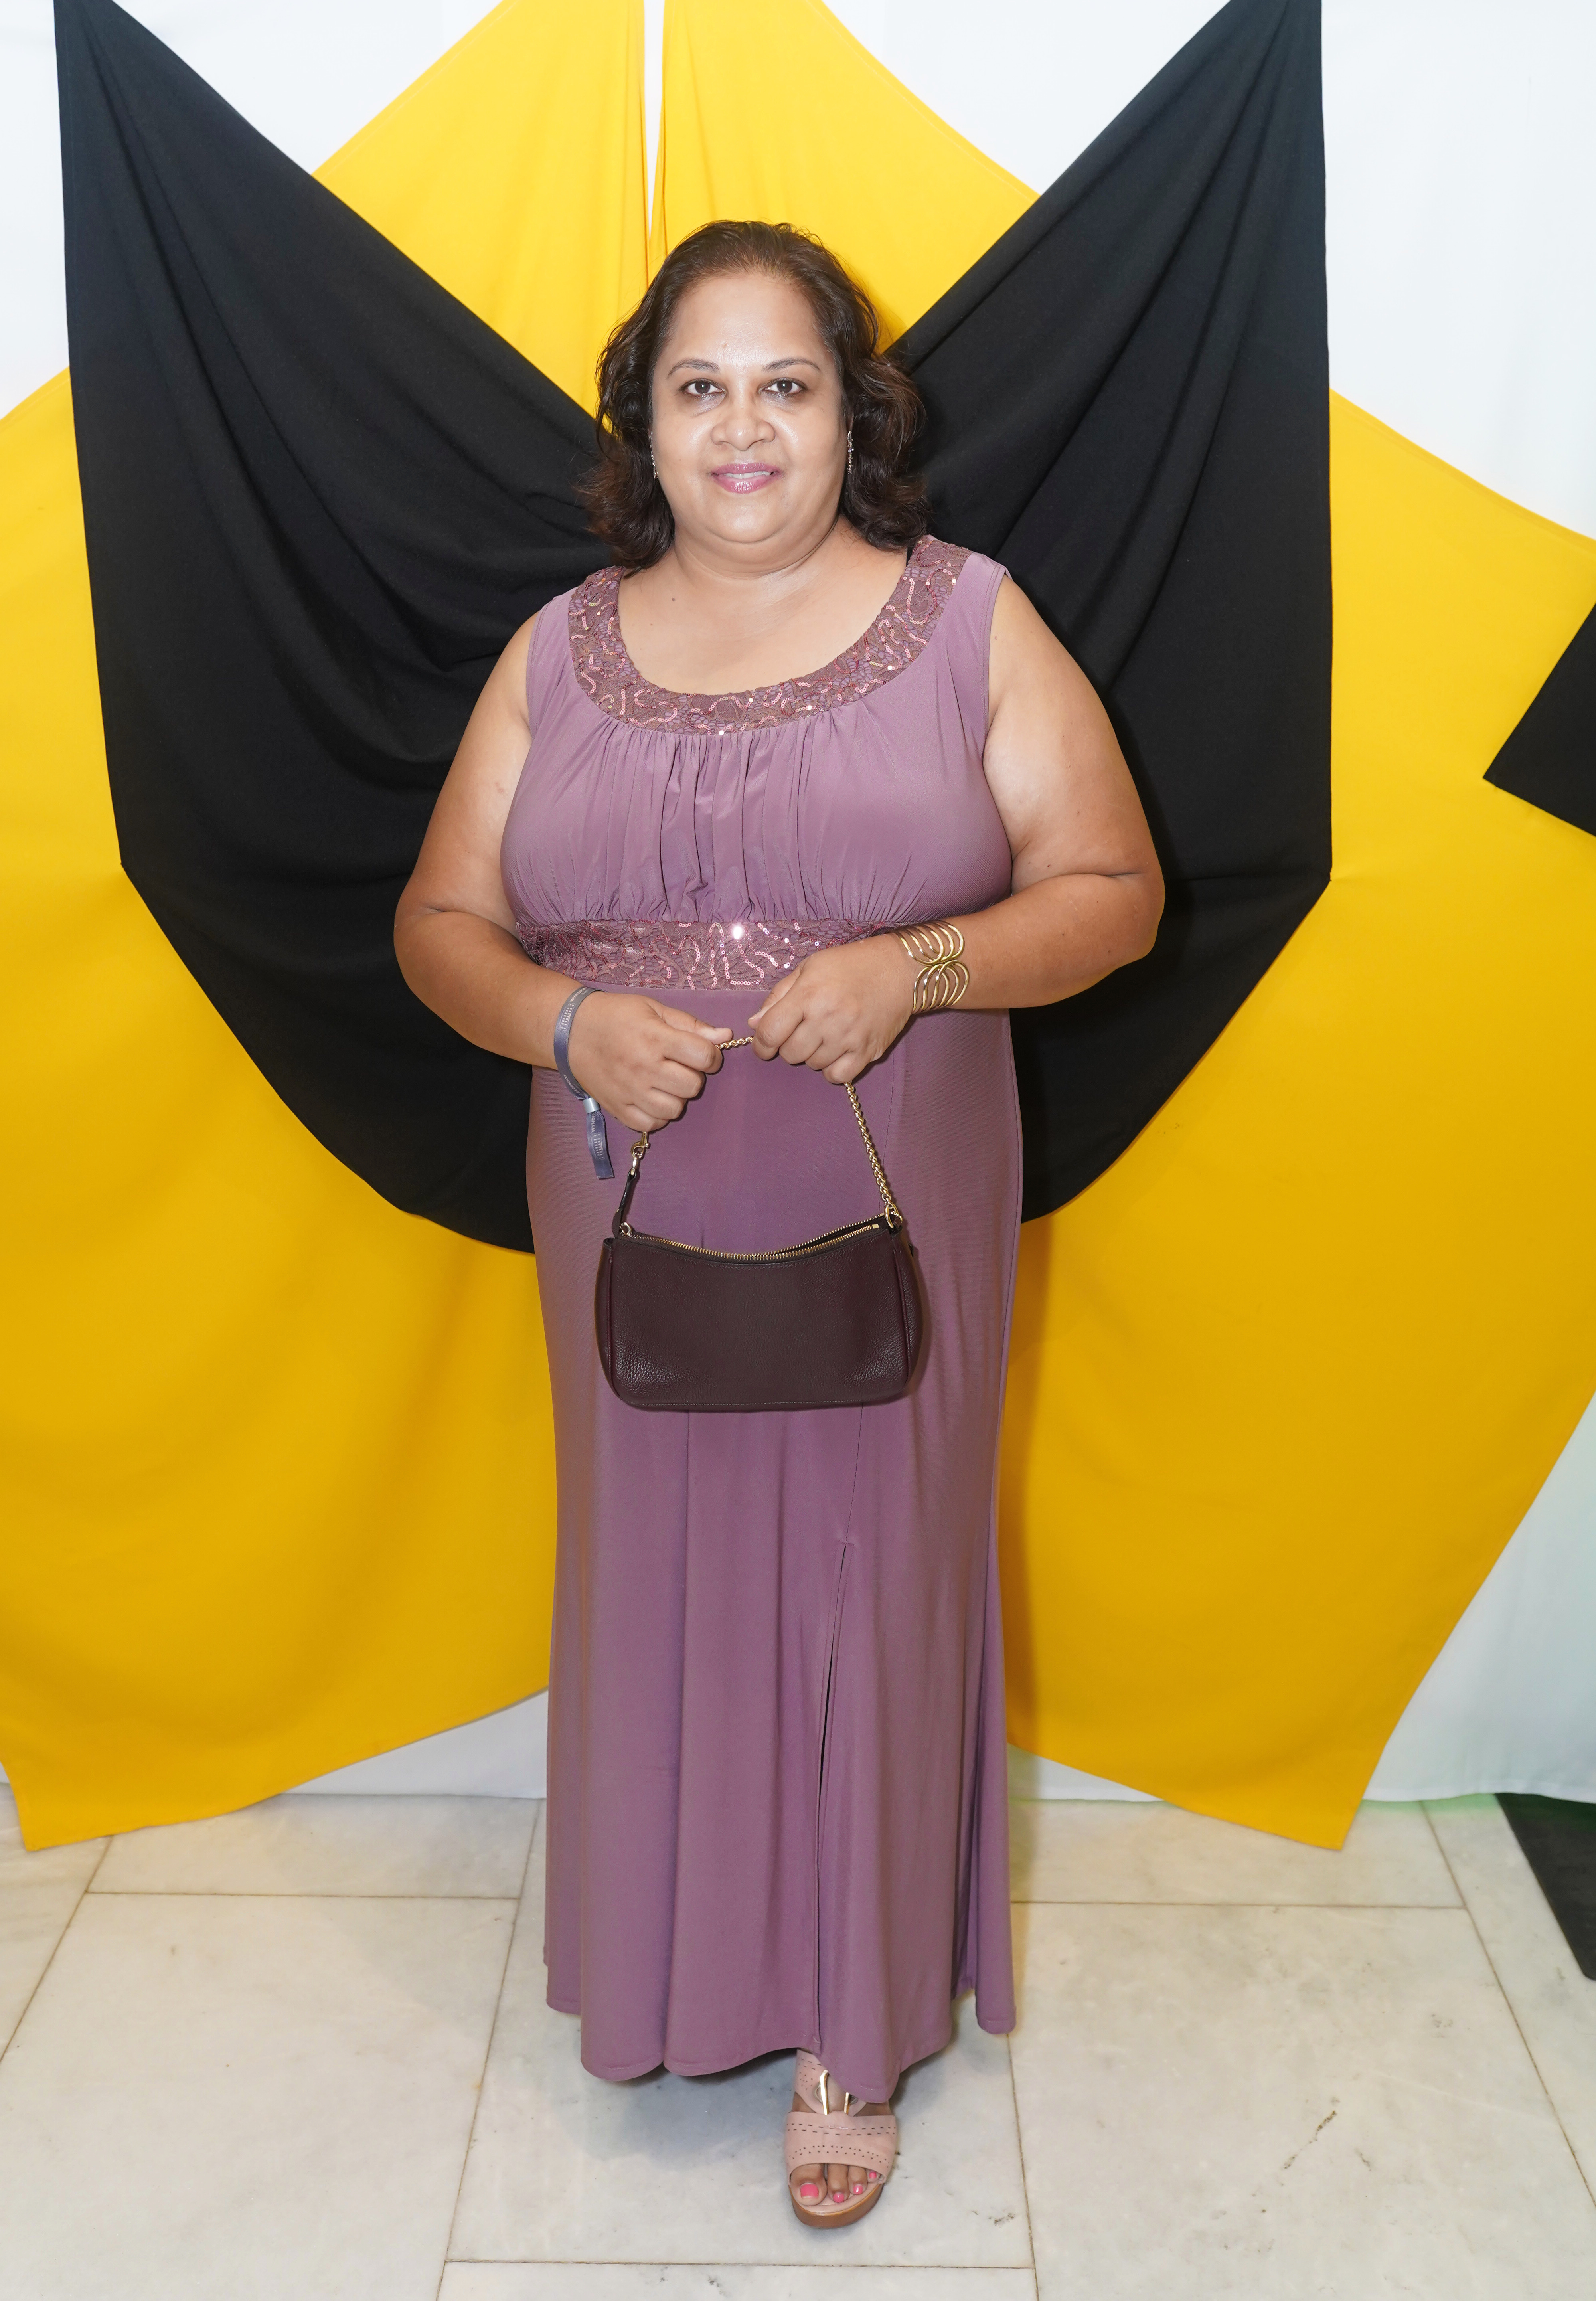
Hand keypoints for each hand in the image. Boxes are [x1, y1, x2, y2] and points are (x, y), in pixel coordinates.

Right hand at [566, 994, 729, 1130]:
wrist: (570, 1031)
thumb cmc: (616, 1016)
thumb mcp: (654, 1009)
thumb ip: (690, 1025)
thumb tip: (725, 1036)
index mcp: (655, 1038)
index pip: (704, 1056)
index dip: (710, 1055)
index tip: (700, 1053)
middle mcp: (643, 1068)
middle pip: (693, 1086)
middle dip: (693, 1075)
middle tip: (678, 1065)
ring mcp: (629, 1091)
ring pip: (675, 1109)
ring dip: (677, 1097)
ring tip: (665, 1083)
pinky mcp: (617, 1108)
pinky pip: (652, 1124)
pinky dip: (657, 1114)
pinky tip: (651, 1097)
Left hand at [747, 937, 915, 1082]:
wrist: (899, 969)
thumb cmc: (850, 965)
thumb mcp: (809, 968)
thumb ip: (779, 996)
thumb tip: (755, 1024)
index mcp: (808, 995)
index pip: (770, 1033)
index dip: (760, 1044)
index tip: (764, 1045)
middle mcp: (827, 1018)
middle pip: (790, 1053)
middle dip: (788, 1045)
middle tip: (801, 1031)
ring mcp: (849, 1037)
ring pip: (813, 1065)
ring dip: (812, 1054)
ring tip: (824, 1034)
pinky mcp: (868, 1051)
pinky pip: (837, 1076)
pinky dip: (831, 1069)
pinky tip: (836, 1052)